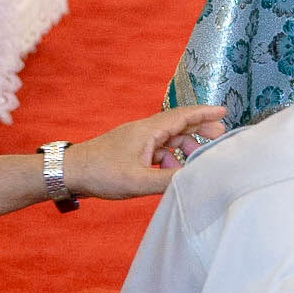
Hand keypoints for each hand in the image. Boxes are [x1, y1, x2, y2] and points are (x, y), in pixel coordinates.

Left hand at [65, 107, 225, 202]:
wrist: (68, 173)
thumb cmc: (101, 173)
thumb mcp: (139, 181)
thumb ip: (169, 181)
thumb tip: (197, 181)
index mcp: (149, 130)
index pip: (183, 116)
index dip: (205, 113)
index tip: (225, 111)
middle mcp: (145, 131)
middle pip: (179, 125)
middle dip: (200, 130)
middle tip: (219, 139)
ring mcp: (136, 141)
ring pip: (168, 139)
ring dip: (184, 148)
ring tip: (196, 163)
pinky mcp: (130, 151)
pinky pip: (157, 150)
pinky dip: (169, 159)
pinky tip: (170, 174)